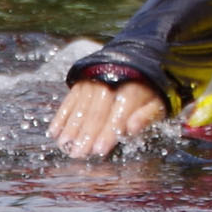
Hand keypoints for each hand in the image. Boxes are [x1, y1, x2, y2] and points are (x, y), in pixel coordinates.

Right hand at [50, 79, 166, 156]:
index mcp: (132, 90)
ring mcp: (93, 81)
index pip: (117, 115)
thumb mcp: (157, 102)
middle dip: (86, 135)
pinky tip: (54, 131)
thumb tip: (131, 129)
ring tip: (64, 145)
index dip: (108, 133)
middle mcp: (109, 83)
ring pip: (81, 106)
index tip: (99, 151)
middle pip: (96, 112)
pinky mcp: (81, 81)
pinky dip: (61, 115)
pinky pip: (69, 99)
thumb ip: (146, 116)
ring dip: (71, 127)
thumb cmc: (148, 90)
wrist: (136, 58)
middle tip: (77, 153)